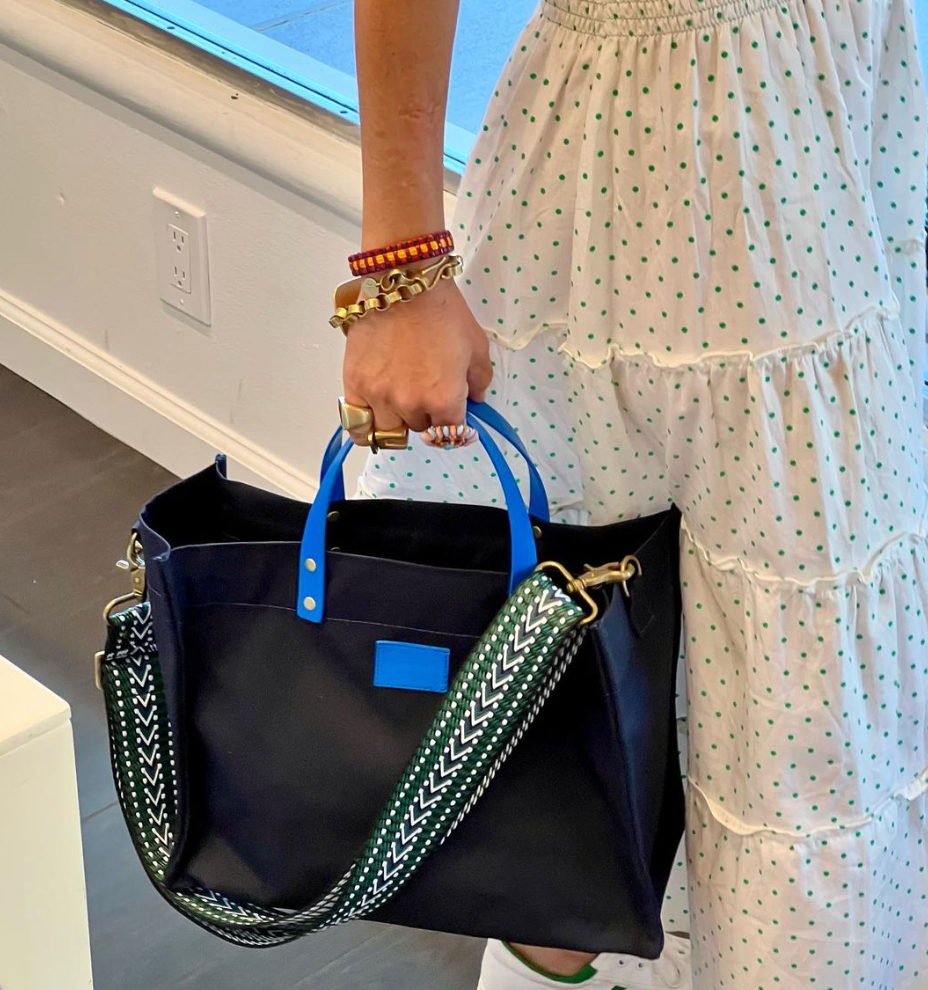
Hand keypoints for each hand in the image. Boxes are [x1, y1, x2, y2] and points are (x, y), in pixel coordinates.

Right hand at [342, 275, 492, 434]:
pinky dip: (367, 428)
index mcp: (444, 399)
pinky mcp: (355, 385)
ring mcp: (379, 397)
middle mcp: (411, 405)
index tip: (451, 412)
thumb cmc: (442, 311)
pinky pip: (357, 427)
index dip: (454, 422)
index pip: (451, 432)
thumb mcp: (477, 346)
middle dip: (426, 414)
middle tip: (425, 389)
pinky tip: (374, 418)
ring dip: (398, 419)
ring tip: (400, 397)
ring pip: (390, 430)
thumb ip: (479, 381)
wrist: (404, 283)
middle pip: (421, 429)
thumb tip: (474, 400)